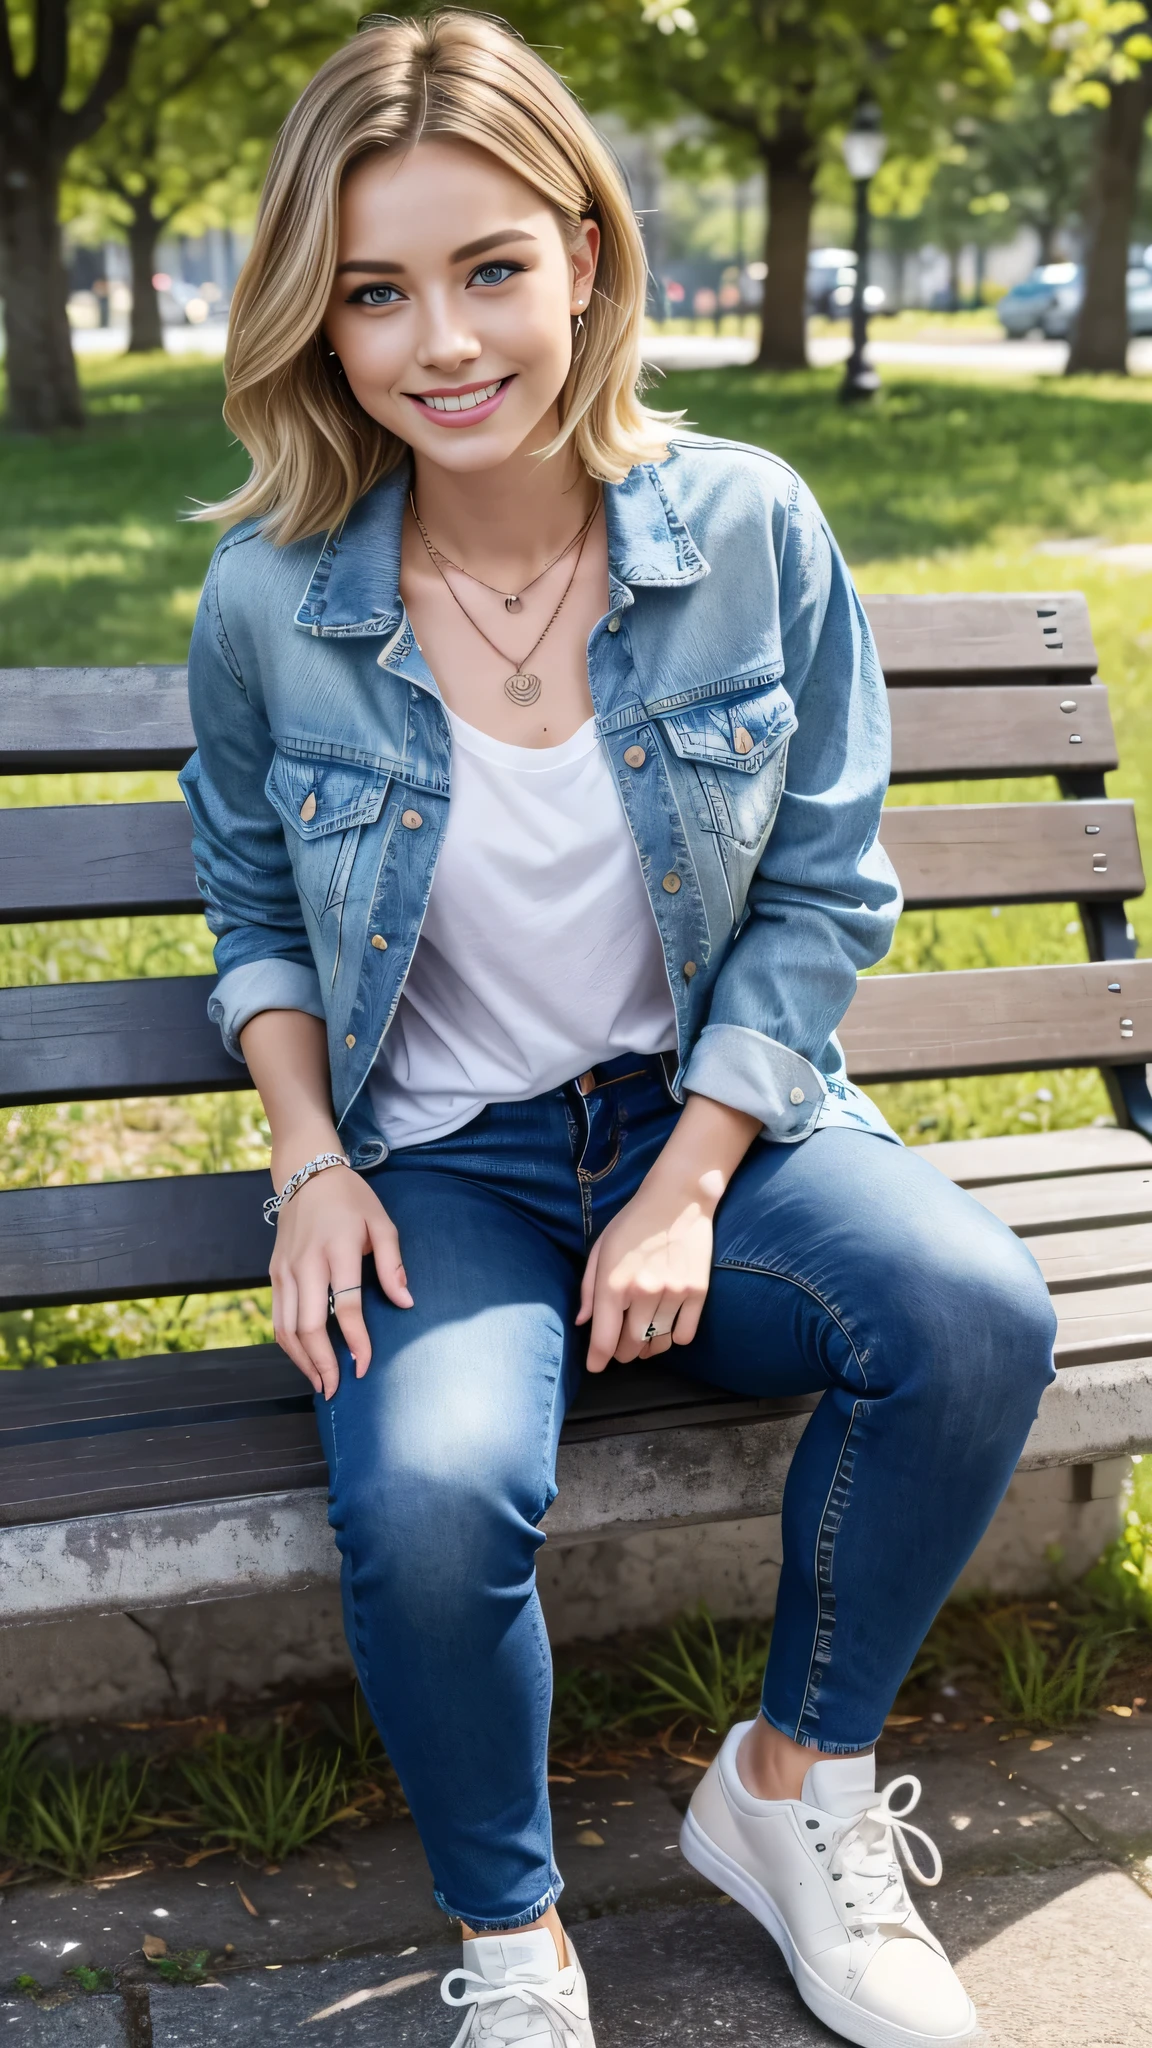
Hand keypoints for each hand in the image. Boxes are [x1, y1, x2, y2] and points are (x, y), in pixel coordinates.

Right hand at [269, 1164, 412, 1398]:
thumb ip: (393, 1264)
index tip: (366, 1365)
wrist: (306, 1173)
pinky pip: (278, 1318)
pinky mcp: (274, 1273)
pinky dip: (288, 1344)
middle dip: (322, 1363)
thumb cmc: (351, 1200)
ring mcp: (285, 1270)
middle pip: (309, 1326)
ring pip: (287, 1328)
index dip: (356, 1341)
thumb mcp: (381, 1222)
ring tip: (320, 1382)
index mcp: (337, 1249)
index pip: (346, 1306)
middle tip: (336, 1389)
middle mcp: (306, 1263)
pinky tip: (304, 1359)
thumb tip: (406, 1302)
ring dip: (302, 1361)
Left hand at [575, 1168, 723, 1373]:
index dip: (598, 1360)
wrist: (679, 1198)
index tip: (596, 1366)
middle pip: (631, 1346)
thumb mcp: (601, 1248)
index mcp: (613, 1283)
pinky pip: (685, 1335)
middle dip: (623, 1353)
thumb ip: (588, 1288)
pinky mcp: (698, 1292)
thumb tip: (583, 1322)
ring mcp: (673, 1294)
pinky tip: (667, 1326)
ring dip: (648, 1348)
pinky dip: (674, 1337)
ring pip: (658, 1343)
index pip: (603, 1340)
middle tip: (621, 1348)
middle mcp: (643, 1293)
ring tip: (643, 1341)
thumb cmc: (633, 1221)